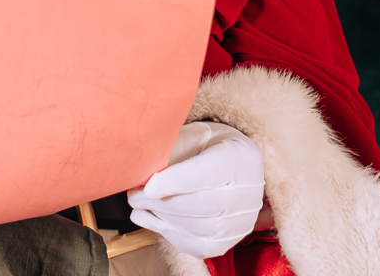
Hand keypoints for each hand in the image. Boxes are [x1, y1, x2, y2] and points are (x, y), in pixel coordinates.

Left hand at [126, 121, 264, 259]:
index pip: (207, 175)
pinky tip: (151, 218)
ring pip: (197, 229)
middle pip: (201, 205)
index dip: (175, 182)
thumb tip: (142, 168)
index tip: (148, 186)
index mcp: (238, 158)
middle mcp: (246, 194)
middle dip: (161, 202)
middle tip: (134, 194)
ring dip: (161, 218)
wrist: (238, 168)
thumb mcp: (193, 134)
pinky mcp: (226, 242)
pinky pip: (196, 245)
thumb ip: (172, 148)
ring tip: (138, 204)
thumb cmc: (210, 147)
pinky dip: (168, 233)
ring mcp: (239, 222)